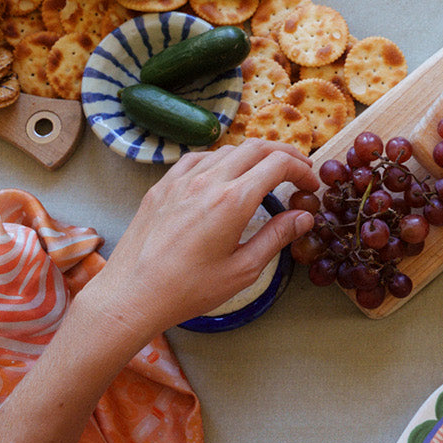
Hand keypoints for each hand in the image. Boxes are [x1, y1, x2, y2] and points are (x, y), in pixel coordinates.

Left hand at [73, 140, 318, 349]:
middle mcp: (208, 181)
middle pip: (256, 147)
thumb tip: (303, 217)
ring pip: (227, 150)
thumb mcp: (242, 270)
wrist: (131, 295)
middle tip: (298, 171)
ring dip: (253, 156)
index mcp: (233, 201)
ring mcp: (181, 180)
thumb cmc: (188, 290)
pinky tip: (223, 175)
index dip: (301, 170)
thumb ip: (276, 237)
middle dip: (284, 155)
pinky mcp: (162, 186)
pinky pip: (197, 159)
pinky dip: (220, 160)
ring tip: (264, 174)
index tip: (310, 185)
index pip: (278, 164)